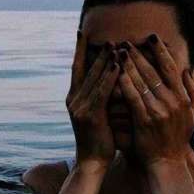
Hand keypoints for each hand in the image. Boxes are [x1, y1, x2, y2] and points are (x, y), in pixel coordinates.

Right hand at [65, 32, 119, 167]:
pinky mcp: (90, 115)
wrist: (92, 161)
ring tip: (116, 45)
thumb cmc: (100, 138)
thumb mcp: (99, 113)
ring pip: (94, 78)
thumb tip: (114, 76)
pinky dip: (110, 77)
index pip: (77, 68)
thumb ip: (102, 95)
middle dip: (97, 52)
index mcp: (75, 98)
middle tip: (107, 36)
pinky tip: (119, 65)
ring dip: (106, 60)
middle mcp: (74, 99)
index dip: (80, 50)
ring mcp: (80, 107)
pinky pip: (101, 91)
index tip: (82, 32)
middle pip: (86, 69)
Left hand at [116, 33, 193, 167]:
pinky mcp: (145, 121)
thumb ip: (193, 91)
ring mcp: (159, 111)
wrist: (167, 162)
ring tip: (119, 52)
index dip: (161, 51)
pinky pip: (133, 98)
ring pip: (142, 82)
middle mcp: (173, 102)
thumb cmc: (178, 137)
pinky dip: (125, 84)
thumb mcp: (192, 113)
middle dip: (140, 55)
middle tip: (128, 41)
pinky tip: (116, 73)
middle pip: (154, 72)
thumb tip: (190, 69)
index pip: (171, 68)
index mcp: (183, 98)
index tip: (152, 37)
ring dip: (130, 65)